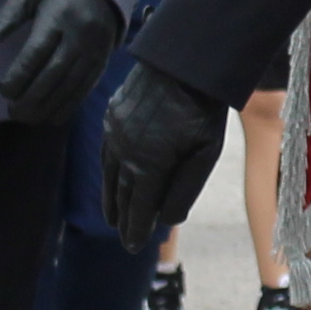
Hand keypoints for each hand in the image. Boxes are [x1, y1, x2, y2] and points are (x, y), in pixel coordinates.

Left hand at [0, 0, 126, 128]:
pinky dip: (70, 104)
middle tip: (13, 113)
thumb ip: (7, 15)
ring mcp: (95, 48)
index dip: (19, 74)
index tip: (3, 90)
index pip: (37, 51)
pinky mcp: (104, 58)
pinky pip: (87, 87)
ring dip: (50, 106)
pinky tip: (54, 116)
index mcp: (58, 14)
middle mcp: (80, 34)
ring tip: (29, 119)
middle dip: (32, 97)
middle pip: (54, 73)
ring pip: (72, 84)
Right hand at [97, 59, 232, 249]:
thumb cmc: (203, 109)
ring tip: (112, 217)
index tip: (133, 247)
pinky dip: (107, 172)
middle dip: (123, 219)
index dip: (135, 229)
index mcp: (147, 165)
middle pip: (121, 195)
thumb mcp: (204, 154)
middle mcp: (124, 151)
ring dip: (111, 198)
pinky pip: (106, 152)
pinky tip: (111, 179)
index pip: (138, 208)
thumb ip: (185, 190)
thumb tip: (167, 220)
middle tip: (125, 239)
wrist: (184, 62)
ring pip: (109, 175)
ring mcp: (114, 132)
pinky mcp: (111, 116)